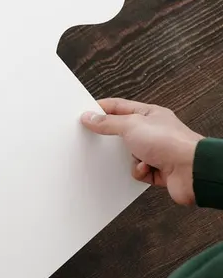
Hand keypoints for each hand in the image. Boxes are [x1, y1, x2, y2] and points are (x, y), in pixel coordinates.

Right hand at [81, 98, 203, 204]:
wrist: (191, 170)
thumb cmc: (171, 142)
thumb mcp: (131, 125)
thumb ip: (107, 122)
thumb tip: (90, 117)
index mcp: (149, 114)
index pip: (119, 107)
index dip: (101, 109)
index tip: (85, 113)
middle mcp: (153, 131)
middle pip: (122, 131)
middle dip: (113, 138)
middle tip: (101, 138)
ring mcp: (155, 150)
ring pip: (127, 154)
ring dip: (128, 158)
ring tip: (136, 156)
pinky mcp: (157, 169)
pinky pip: (136, 170)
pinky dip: (139, 170)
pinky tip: (148, 168)